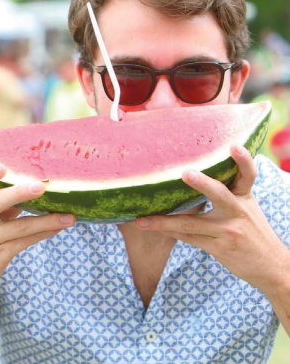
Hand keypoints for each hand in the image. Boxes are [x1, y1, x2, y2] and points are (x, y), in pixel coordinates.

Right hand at [0, 164, 74, 306]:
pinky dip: (44, 232)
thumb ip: (0, 203)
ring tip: (69, 216)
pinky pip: (26, 241)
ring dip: (47, 220)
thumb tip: (29, 187)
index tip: (1, 166)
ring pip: (20, 226)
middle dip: (19, 193)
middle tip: (40, 186)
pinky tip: (59, 227)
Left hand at [135, 145, 289, 291]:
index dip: (243, 160)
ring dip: (163, 222)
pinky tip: (153, 228)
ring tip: (142, 220)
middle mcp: (238, 212)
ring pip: (191, 223)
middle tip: (185, 173)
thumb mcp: (247, 208)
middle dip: (202, 184)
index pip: (248, 175)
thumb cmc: (253, 232)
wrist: (272, 267)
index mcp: (245, 197)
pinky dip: (170, 232)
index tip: (234, 146)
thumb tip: (195, 174)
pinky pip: (189, 238)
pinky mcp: (220, 248)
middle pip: (219, 194)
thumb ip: (228, 193)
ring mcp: (228, 231)